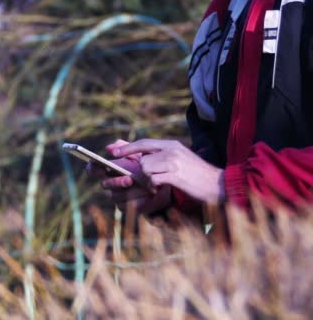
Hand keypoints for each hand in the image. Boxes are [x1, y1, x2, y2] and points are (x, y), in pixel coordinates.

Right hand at [87, 140, 170, 214]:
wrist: (161, 181)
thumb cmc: (147, 165)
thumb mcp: (138, 154)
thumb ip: (125, 148)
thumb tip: (109, 147)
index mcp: (109, 169)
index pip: (93, 169)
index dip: (93, 168)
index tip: (101, 166)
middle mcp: (109, 183)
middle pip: (104, 184)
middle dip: (116, 182)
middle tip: (129, 179)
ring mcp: (115, 195)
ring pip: (115, 196)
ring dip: (131, 192)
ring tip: (145, 188)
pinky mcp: (123, 206)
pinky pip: (124, 206)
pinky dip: (137, 201)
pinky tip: (148, 197)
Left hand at [111, 139, 225, 204]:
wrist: (220, 185)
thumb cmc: (197, 176)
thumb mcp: (180, 160)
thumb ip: (161, 157)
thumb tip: (140, 159)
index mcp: (172, 145)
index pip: (144, 143)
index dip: (127, 147)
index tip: (111, 151)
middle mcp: (172, 151)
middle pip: (142, 159)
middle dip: (139, 171)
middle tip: (143, 179)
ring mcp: (174, 162)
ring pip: (146, 169)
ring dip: (148, 181)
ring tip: (159, 185)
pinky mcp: (175, 175)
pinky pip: (153, 180)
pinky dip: (154, 187)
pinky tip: (162, 189)